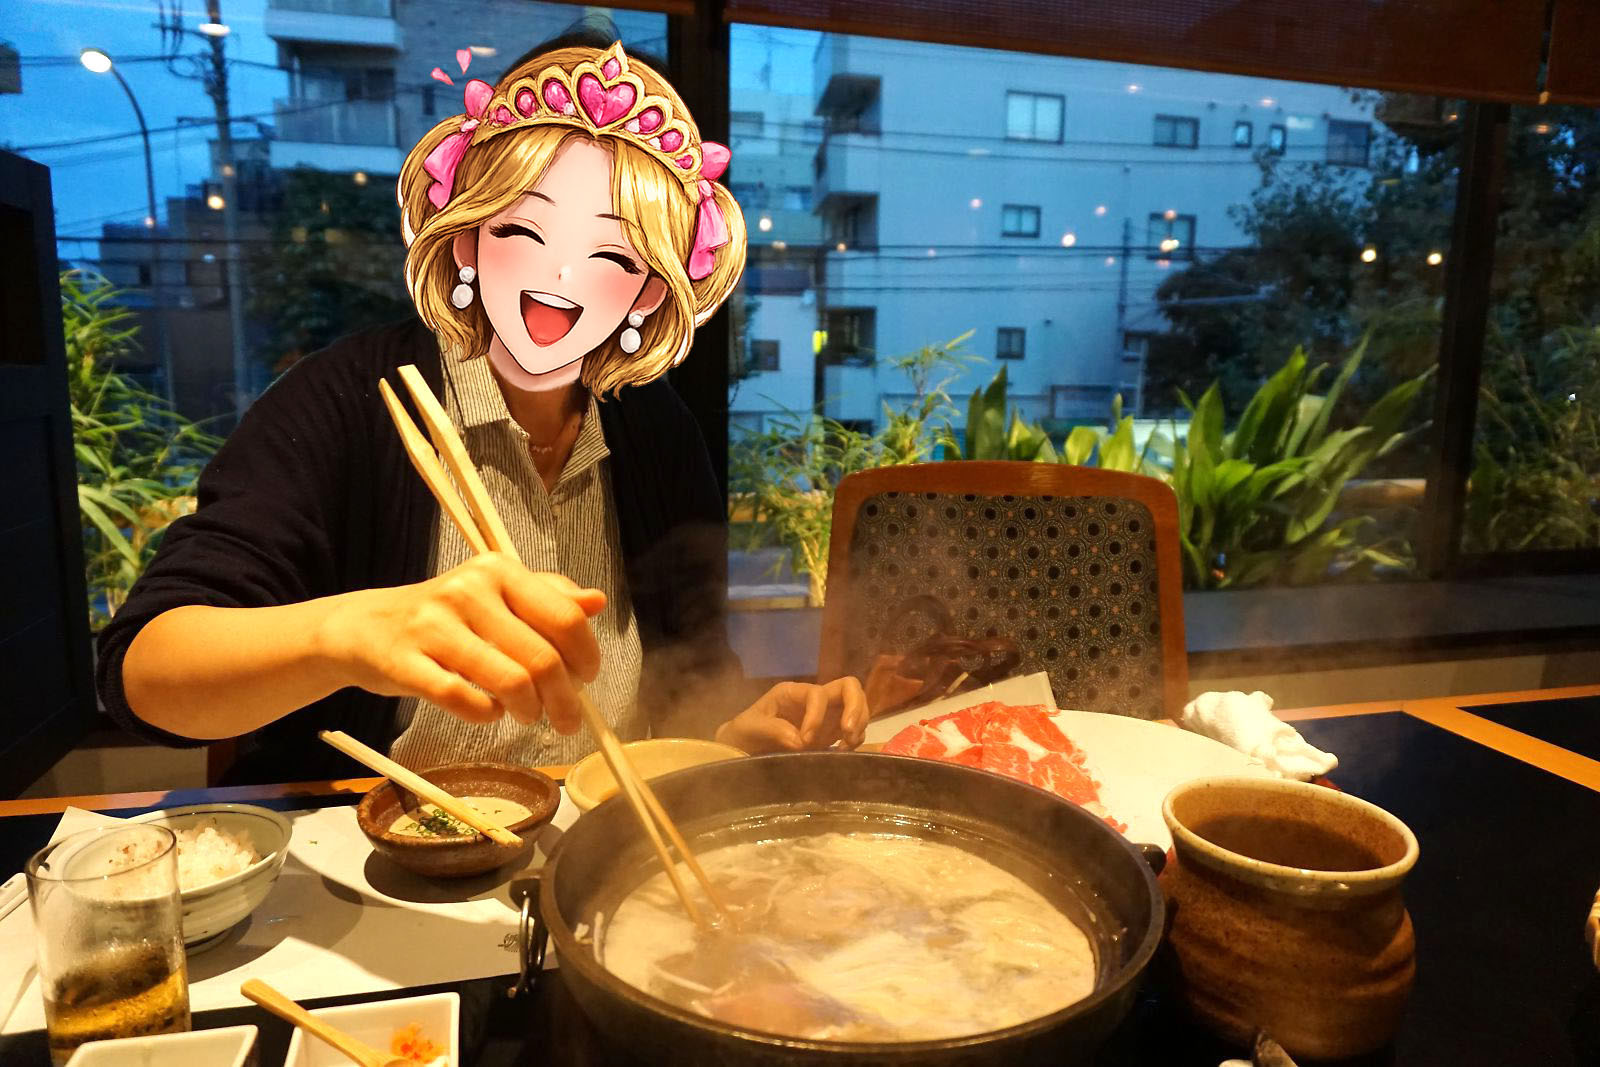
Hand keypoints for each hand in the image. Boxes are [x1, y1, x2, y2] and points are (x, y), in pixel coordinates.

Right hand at [318, 552, 604, 731]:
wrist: (364, 627)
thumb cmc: (445, 616)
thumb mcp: (496, 594)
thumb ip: (548, 597)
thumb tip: (597, 601)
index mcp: (498, 570)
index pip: (565, 616)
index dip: (586, 656)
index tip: (587, 680)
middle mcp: (469, 590)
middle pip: (542, 658)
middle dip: (564, 699)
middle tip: (566, 719)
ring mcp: (435, 626)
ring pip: (511, 683)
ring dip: (528, 710)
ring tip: (526, 715)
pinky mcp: (407, 663)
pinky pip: (465, 701)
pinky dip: (487, 715)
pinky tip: (488, 711)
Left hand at [715, 678, 868, 753]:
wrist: (743, 748)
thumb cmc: (743, 732)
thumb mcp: (749, 728)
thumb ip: (772, 730)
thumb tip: (800, 741)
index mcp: (793, 692)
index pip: (817, 694)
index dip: (816, 716)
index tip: (806, 741)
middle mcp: (813, 699)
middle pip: (849, 687)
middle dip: (855, 708)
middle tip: (849, 732)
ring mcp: (825, 715)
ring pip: (857, 705)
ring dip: (860, 724)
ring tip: (847, 745)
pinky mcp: (831, 732)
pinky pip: (854, 729)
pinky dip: (856, 739)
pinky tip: (843, 752)